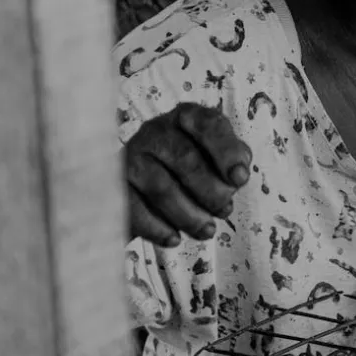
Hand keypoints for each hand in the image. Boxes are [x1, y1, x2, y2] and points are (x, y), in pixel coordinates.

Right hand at [123, 103, 251, 247]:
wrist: (143, 190)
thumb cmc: (191, 170)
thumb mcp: (217, 159)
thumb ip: (233, 160)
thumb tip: (238, 175)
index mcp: (187, 118)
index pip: (208, 125)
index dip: (227, 153)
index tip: (240, 180)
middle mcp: (156, 130)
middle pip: (186, 160)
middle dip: (212, 193)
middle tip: (223, 211)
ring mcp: (131, 156)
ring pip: (162, 189)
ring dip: (189, 216)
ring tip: (206, 230)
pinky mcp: (115, 184)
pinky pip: (135, 209)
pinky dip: (158, 229)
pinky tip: (173, 238)